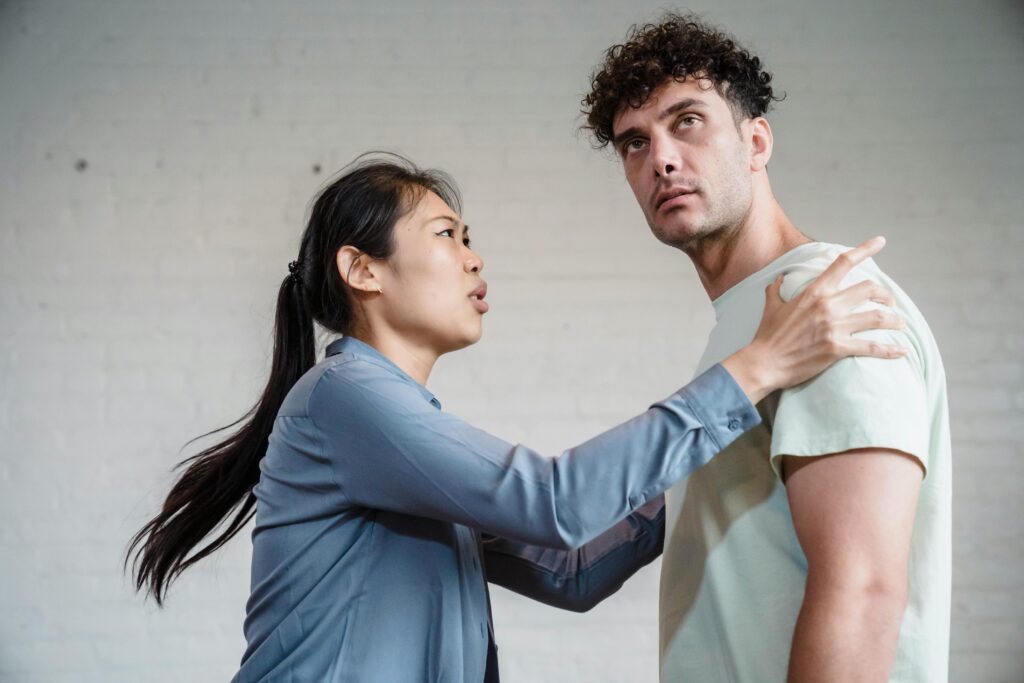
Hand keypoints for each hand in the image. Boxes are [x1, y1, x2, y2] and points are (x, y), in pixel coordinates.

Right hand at [722, 236, 906, 403]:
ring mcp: (833, 327)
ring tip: (900, 323)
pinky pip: (872, 347)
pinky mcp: (837, 349)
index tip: (880, 241)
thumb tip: (779, 277)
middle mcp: (827, 306)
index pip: (843, 263)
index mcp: (814, 292)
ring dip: (894, 319)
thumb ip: (776, 289)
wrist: (763, 363)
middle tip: (890, 302)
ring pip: (877, 317)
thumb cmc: (767, 336)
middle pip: (869, 290)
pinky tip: (902, 351)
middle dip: (885, 295)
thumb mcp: (770, 306)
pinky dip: (891, 350)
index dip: (865, 249)